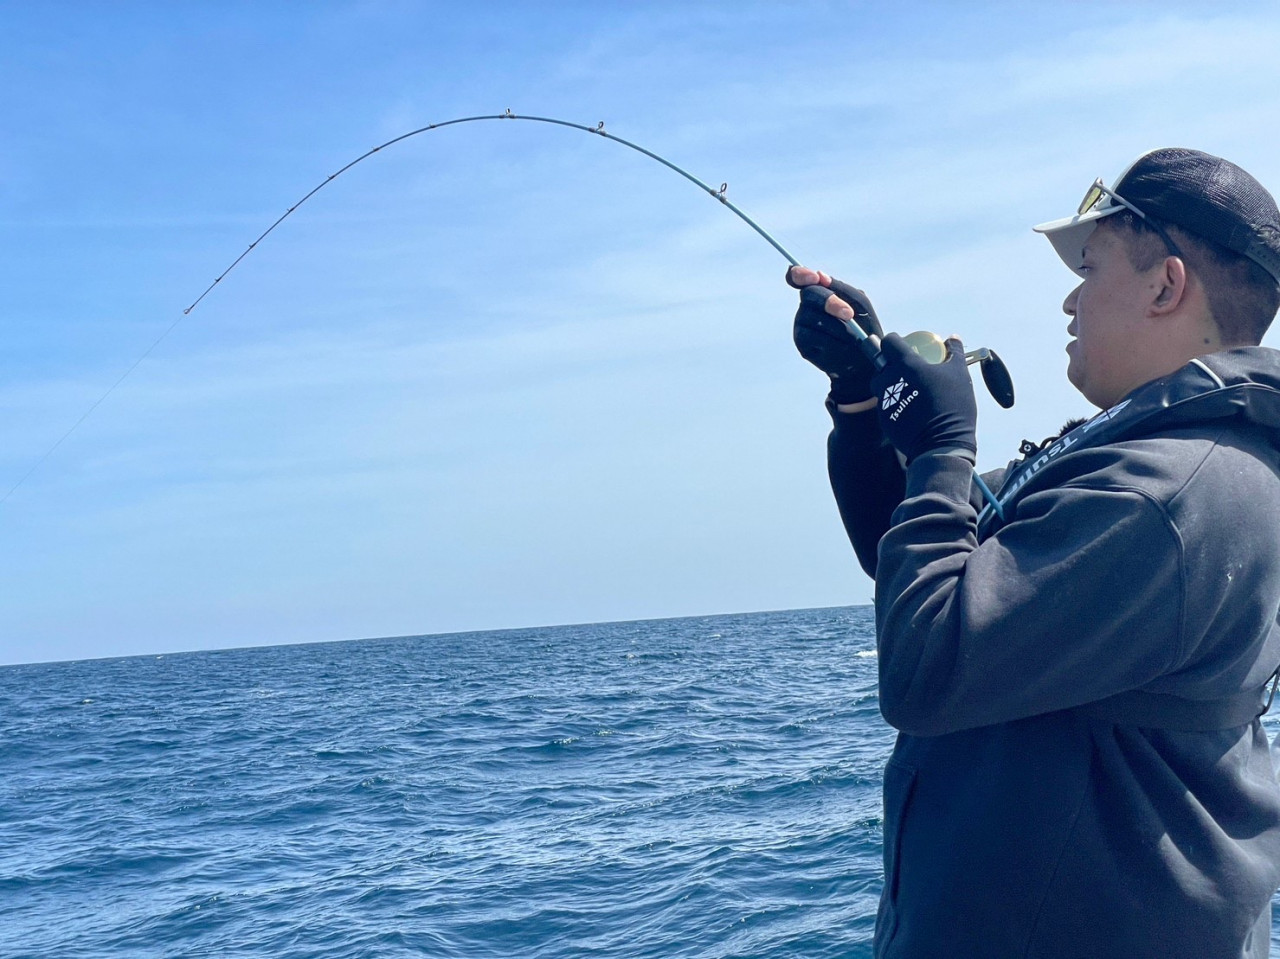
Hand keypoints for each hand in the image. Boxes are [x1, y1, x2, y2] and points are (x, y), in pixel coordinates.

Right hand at [788, 266, 884, 404]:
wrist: (864, 361)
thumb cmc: (863, 328)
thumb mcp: (860, 304)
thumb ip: (843, 289)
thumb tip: (822, 277)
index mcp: (819, 292)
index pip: (798, 277)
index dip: (800, 274)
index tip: (814, 278)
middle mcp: (807, 306)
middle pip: (809, 294)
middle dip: (830, 302)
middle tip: (849, 315)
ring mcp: (801, 324)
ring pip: (812, 316)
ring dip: (836, 325)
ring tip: (853, 337)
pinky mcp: (802, 342)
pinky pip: (812, 336)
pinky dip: (830, 341)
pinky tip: (842, 347)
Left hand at [871, 333, 976, 462]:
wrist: (941, 443)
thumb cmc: (952, 405)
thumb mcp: (959, 374)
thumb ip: (954, 353)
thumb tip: (952, 338)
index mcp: (906, 364)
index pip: (889, 342)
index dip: (895, 341)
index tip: (902, 344)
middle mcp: (889, 380)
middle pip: (881, 365)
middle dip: (891, 364)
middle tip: (908, 369)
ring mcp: (884, 400)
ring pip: (881, 385)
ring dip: (891, 383)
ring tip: (910, 389)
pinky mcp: (884, 418)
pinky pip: (886, 404)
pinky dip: (894, 402)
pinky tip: (911, 408)